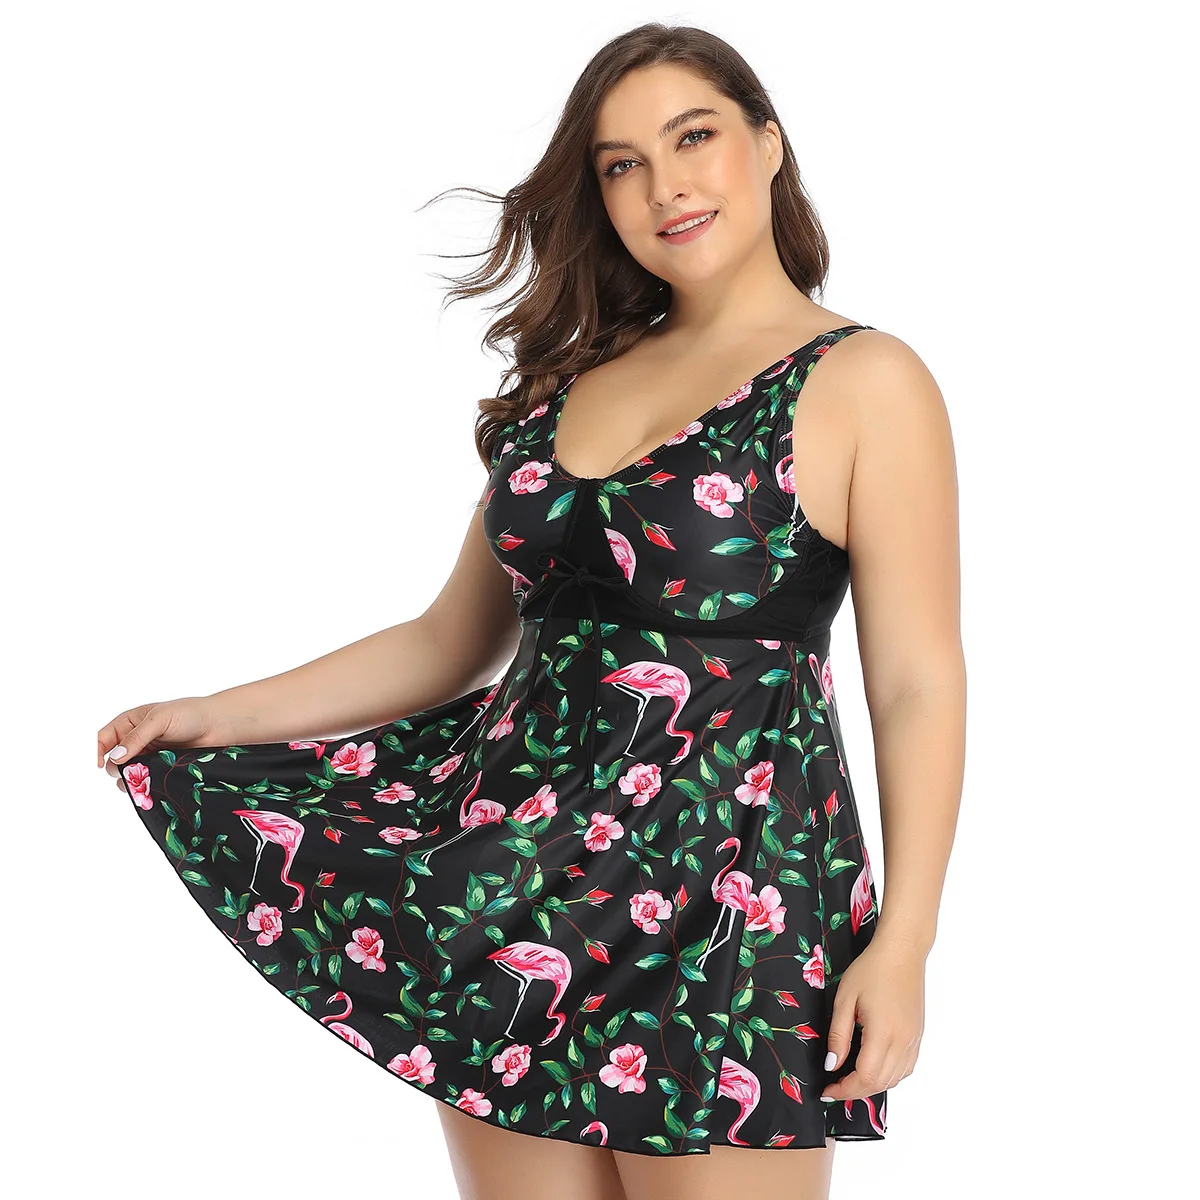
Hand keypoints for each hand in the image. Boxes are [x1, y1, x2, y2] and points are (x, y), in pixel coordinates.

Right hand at [97, 696, 226, 791]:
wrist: (219, 725)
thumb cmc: (189, 714)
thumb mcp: (159, 720)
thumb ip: (137, 738)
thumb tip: (115, 757)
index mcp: (131, 722)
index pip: (104, 738)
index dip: (98, 751)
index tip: (101, 765)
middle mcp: (137, 739)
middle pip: (114, 759)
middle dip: (119, 768)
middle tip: (131, 772)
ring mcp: (149, 754)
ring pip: (130, 772)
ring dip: (132, 778)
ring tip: (142, 781)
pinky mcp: (161, 767)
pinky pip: (146, 779)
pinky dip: (145, 784)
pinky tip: (149, 787)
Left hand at [819, 931, 925, 1101]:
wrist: (902, 952)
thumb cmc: (871, 969)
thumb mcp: (845, 998)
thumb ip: (838, 1035)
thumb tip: (832, 1065)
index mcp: (883, 1033)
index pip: (865, 1077)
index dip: (844, 1090)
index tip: (827, 1091)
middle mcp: (903, 1042)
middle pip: (880, 1083)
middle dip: (855, 1091)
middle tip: (834, 1088)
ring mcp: (914, 1040)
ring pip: (895, 1079)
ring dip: (872, 1086)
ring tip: (850, 1080)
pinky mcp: (918, 1036)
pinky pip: (906, 1068)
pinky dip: (889, 1076)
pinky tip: (874, 1068)